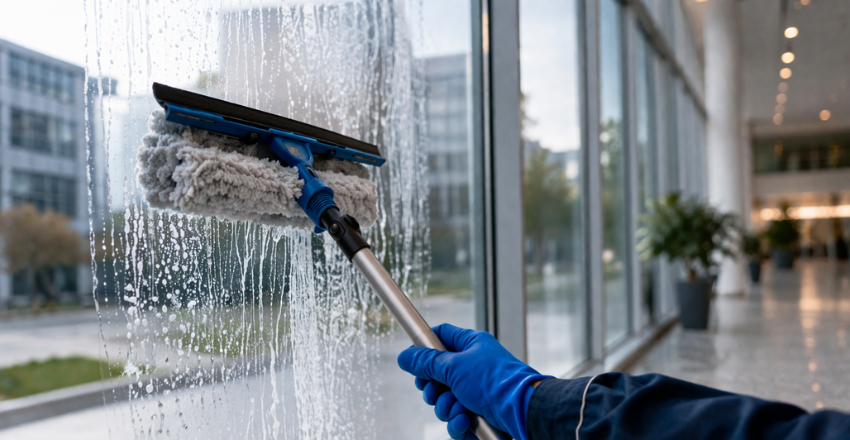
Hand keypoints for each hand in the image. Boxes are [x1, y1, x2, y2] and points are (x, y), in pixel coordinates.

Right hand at [398, 324, 549, 439]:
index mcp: (471, 345)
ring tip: (458, 409)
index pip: (441, 337)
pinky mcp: (480, 414)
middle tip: (435, 391)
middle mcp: (474, 367)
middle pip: (437, 375)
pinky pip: (457, 420)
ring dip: (445, 408)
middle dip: (433, 388)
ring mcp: (477, 392)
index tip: (414, 363)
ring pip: (444, 401)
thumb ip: (426, 362)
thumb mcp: (454, 367)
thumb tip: (404, 356)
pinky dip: (457, 423)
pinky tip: (465, 422)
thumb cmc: (495, 382)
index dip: (424, 349)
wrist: (523, 412)